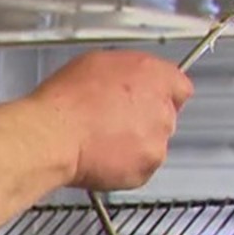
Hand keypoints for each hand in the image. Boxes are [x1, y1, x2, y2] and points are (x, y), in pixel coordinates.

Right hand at [31, 50, 192, 191]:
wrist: (54, 136)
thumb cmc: (66, 100)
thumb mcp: (94, 64)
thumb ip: (123, 72)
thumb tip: (123, 80)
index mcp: (155, 76)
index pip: (179, 87)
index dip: (160, 95)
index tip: (146, 100)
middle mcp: (163, 109)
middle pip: (165, 117)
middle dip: (143, 121)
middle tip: (112, 122)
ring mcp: (156, 141)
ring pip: (152, 145)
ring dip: (134, 145)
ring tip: (101, 142)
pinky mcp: (144, 170)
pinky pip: (139, 170)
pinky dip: (123, 168)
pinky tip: (100, 159)